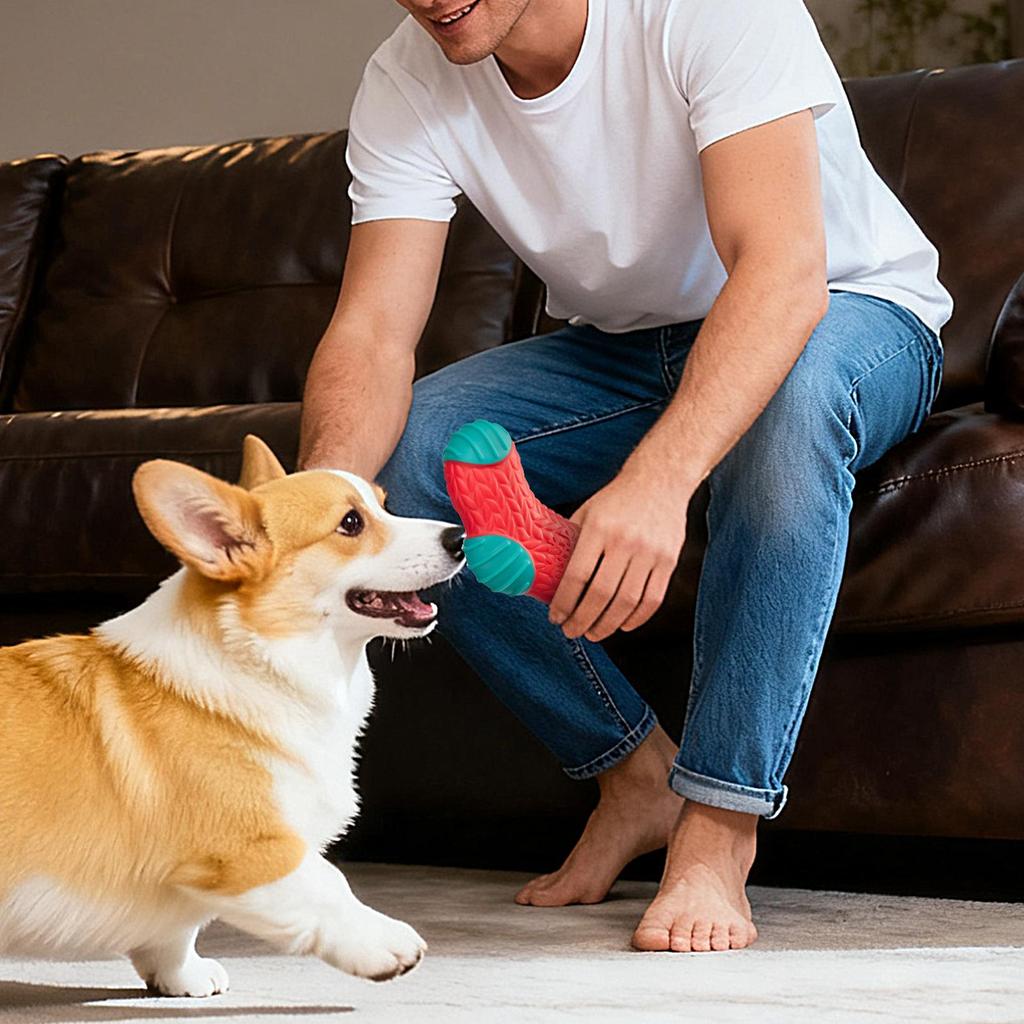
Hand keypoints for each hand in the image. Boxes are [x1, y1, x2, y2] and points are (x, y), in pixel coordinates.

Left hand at [549, 464, 691, 641]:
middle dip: (582, 620)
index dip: (564, 602)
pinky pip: (652, 600)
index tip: (555, 617)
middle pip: (601, 594)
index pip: (577, 575)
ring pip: (627, 602)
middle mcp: (625, 541)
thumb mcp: (587, 512)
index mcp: (599, 528)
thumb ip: (570, 541)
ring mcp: (650, 553)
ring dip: (607, 625)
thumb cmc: (617, 499)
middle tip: (571, 631)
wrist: (660, 480)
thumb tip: (548, 574)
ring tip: (593, 633)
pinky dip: (636, 619)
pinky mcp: (669, 561)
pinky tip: (621, 625)